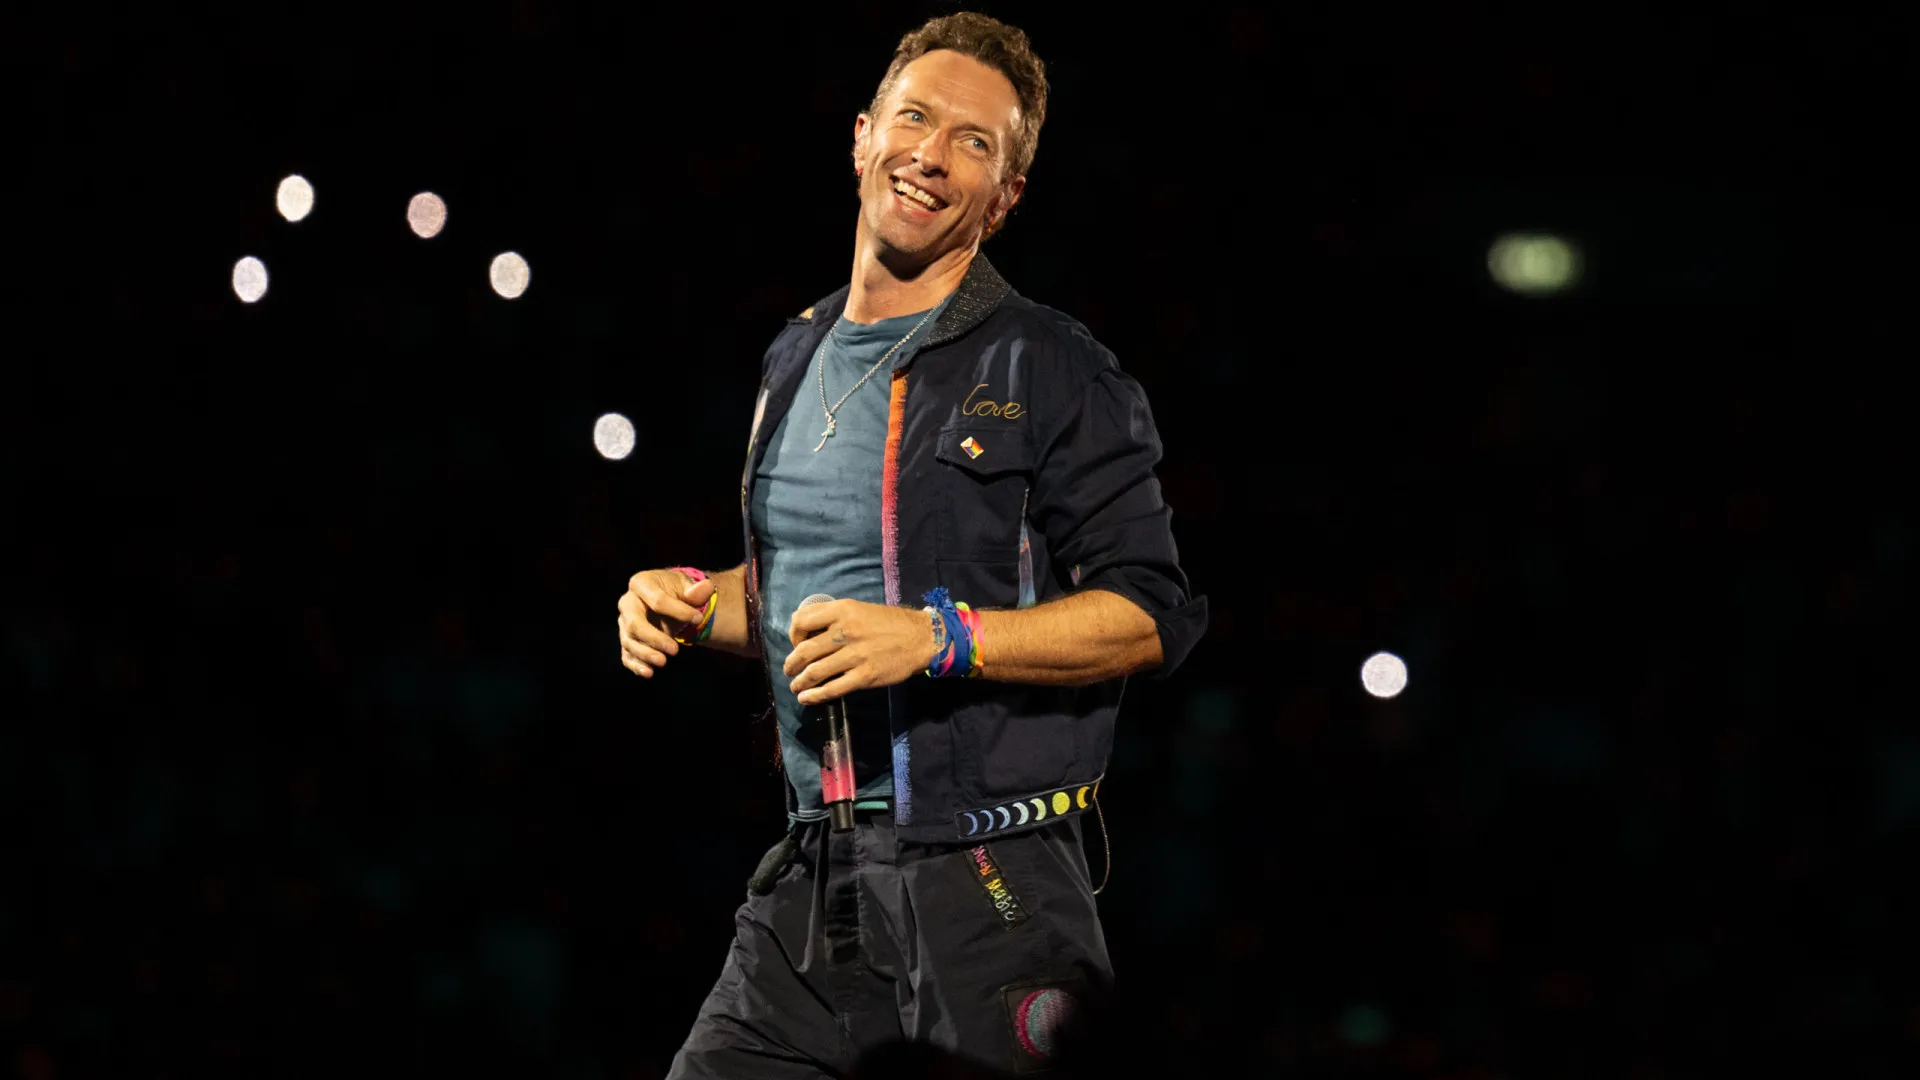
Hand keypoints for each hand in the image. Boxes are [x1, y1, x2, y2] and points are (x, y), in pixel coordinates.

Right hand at [618, 569, 716, 677]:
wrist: (669, 600)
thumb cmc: (676, 591)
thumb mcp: (687, 586)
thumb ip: (696, 590)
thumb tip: (706, 588)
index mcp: (640, 583)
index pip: (657, 600)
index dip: (679, 611)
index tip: (699, 619)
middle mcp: (627, 603)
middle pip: (634, 623)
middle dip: (654, 638)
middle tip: (675, 650)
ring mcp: (624, 623)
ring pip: (629, 641)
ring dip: (645, 654)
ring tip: (663, 662)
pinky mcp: (627, 640)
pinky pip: (626, 654)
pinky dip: (636, 665)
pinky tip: (648, 673)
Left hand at [784, 599, 935, 704]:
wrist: (920, 638)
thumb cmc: (888, 623)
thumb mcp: (859, 608)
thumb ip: (833, 615)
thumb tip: (806, 630)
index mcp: (842, 611)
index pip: (802, 621)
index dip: (792, 634)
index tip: (796, 643)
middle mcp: (845, 631)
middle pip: (804, 651)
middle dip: (791, 664)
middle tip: (789, 670)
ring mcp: (855, 655)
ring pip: (815, 672)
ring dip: (799, 682)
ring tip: (796, 686)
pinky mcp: (864, 676)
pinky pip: (832, 689)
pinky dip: (815, 696)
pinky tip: (807, 698)